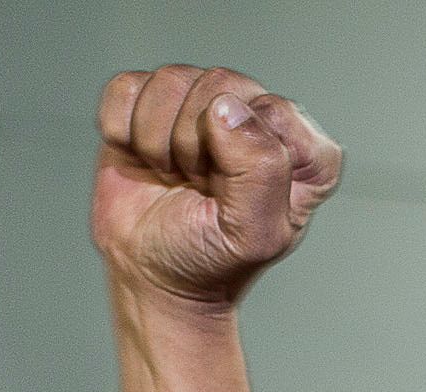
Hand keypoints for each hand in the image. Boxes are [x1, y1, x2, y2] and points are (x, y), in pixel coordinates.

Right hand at [92, 65, 340, 312]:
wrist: (152, 276)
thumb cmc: (208, 260)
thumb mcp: (250, 234)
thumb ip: (259, 170)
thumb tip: (226, 108)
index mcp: (303, 151)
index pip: (273, 110)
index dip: (239, 154)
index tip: (228, 196)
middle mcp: (257, 115)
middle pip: (219, 85)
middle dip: (194, 147)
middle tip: (197, 187)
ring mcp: (202, 103)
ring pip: (170, 80)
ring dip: (157, 142)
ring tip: (173, 177)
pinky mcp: (151, 101)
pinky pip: (126, 88)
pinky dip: (122, 131)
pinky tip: (143, 160)